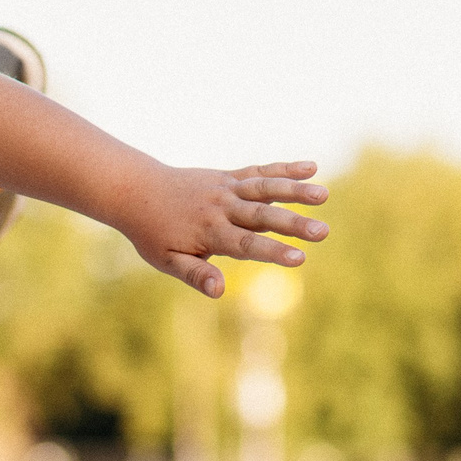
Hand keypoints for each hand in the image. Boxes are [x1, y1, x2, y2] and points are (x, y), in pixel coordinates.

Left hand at [121, 161, 330, 297]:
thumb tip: (219, 292)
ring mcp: (226, 189)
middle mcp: (221, 208)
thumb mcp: (166, 259)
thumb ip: (195, 274)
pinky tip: (311, 168)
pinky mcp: (228, 177)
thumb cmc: (152, 232)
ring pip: (265, 188)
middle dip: (293, 224)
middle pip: (262, 216)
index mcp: (209, 232)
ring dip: (295, 190)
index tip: (299, 258)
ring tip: (323, 195)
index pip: (246, 244)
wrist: (136, 191)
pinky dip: (284, 169)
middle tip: (323, 232)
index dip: (273, 251)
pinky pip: (259, 172)